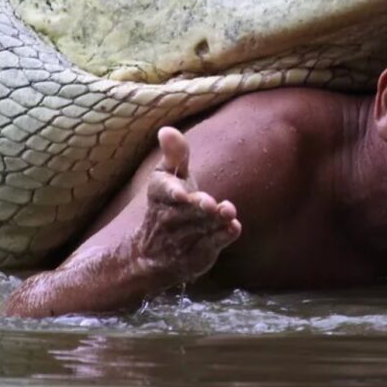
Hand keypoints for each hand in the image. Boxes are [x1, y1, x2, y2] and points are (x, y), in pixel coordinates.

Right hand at [131, 126, 241, 284]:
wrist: (153, 253)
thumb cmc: (169, 203)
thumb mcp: (168, 176)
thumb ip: (175, 155)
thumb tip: (166, 129)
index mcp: (159, 195)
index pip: (163, 191)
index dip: (173, 192)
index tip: (181, 194)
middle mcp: (167, 219)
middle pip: (185, 212)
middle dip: (198, 208)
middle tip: (210, 203)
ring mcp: (181, 240)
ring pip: (199, 229)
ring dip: (214, 221)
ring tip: (228, 211)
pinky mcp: (196, 256)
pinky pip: (209, 247)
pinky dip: (221, 238)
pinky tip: (233, 228)